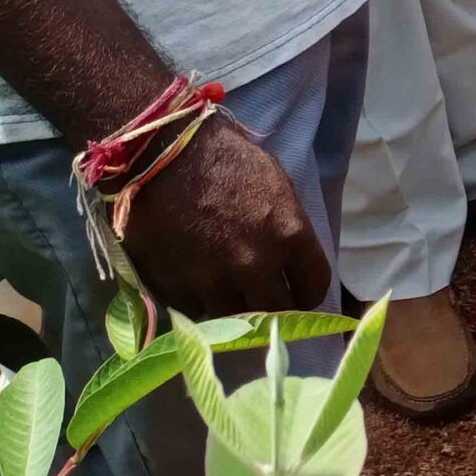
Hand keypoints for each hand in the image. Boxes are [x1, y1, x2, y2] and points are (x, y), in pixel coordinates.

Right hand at [124, 117, 330, 318]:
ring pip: (236, 319)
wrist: (160, 156)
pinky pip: (196, 312)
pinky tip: (199, 286)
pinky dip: (201, 304)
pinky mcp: (176, 290)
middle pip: (277, 310)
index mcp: (288, 234)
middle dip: (277, 307)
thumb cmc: (224, 157)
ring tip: (232, 295)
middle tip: (267, 298)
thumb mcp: (275, 184)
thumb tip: (289, 254)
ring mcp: (214, 282)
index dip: (309, 291)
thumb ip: (285, 226)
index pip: (315, 285)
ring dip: (237, 310)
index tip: (300, 290)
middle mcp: (255, 265)